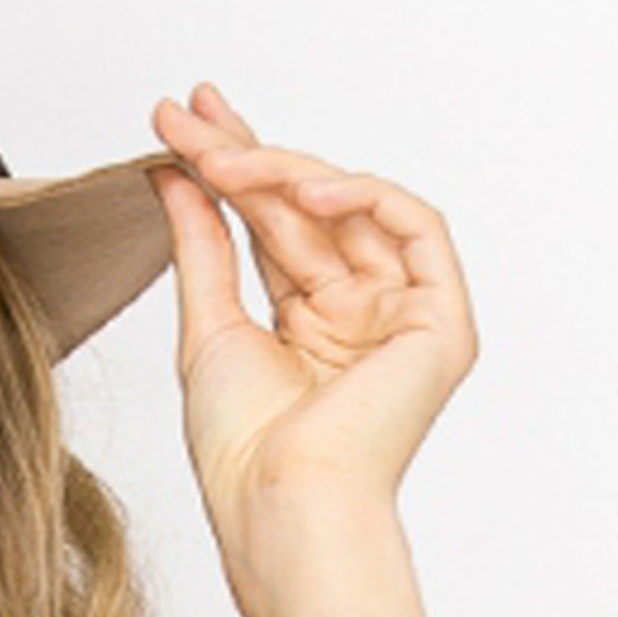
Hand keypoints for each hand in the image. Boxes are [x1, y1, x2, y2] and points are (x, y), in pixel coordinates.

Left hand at [145, 84, 478, 616]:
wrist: (282, 505)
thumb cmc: (243, 449)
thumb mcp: (206, 326)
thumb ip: (200, 245)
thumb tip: (176, 173)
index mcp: (308, 325)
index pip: (270, 225)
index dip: (229, 169)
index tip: (179, 122)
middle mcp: (359, 315)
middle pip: (304, 209)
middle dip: (244, 153)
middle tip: (186, 111)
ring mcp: (401, 316)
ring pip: (351, 209)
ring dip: (283, 170)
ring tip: (221, 155)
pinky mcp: (441, 321)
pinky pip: (417, 226)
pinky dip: (363, 195)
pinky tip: (303, 185)